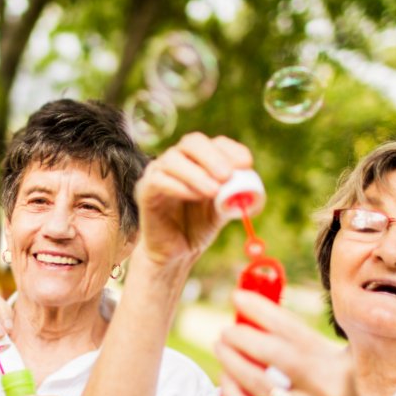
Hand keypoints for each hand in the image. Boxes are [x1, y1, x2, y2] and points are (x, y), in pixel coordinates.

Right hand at [134, 133, 252, 268]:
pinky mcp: (145, 190)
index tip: (246, 164)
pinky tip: (194, 196)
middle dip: (212, 156)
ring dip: (196, 174)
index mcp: (200, 161)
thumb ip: (234, 198)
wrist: (175, 253)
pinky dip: (178, 186)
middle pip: (192, 142)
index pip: (216, 143)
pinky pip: (158, 180)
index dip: (231, 150)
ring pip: (173, 159)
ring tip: (213, 192)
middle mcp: (179, 160)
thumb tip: (250, 189)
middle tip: (227, 175)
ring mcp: (159, 172)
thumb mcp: (222, 211)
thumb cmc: (198, 228)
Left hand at [214, 290, 376, 395]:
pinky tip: (227, 377)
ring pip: (257, 383)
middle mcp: (326, 390)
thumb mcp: (337, 370)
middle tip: (226, 330)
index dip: (262, 310)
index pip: (294, 330)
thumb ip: (305, 345)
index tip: (238, 296)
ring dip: (232, 361)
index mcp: (337, 366)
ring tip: (221, 347)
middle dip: (243, 337)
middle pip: (274, 354)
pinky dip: (232, 391)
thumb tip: (257, 313)